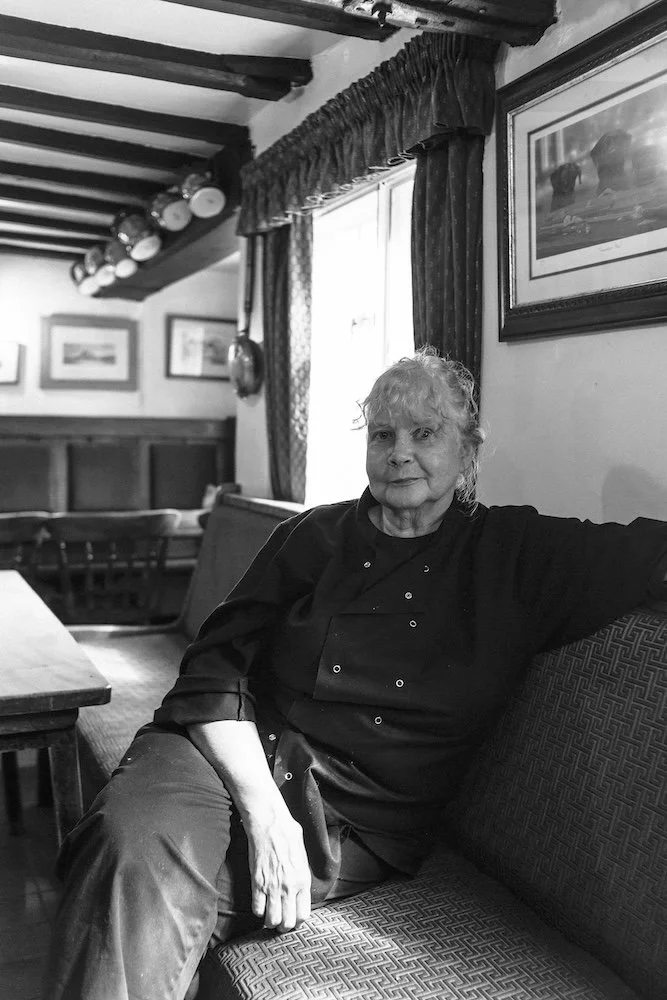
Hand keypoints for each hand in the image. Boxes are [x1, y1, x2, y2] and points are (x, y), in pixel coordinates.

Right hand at [245, 812, 310, 931]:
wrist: (270, 825)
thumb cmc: (288, 835)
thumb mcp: (303, 856)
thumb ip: (302, 875)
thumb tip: (300, 887)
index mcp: (303, 880)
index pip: (303, 914)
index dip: (298, 921)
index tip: (294, 919)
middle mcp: (289, 887)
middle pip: (288, 923)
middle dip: (284, 927)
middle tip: (281, 923)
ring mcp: (272, 887)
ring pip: (271, 920)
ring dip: (270, 922)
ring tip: (270, 918)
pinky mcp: (257, 883)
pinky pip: (256, 908)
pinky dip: (258, 911)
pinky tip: (260, 905)